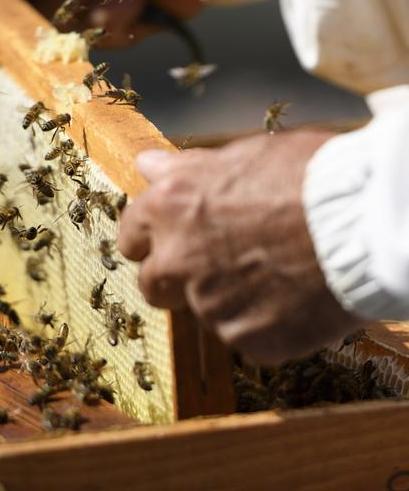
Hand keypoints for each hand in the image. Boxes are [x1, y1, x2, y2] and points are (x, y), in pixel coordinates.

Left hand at [117, 131, 361, 364]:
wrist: (363, 221)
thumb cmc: (307, 177)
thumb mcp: (242, 155)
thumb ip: (186, 168)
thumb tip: (147, 164)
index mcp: (169, 208)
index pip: (130, 236)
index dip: (147, 240)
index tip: (163, 244)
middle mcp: (177, 258)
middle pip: (153, 285)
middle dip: (175, 279)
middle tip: (214, 266)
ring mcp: (210, 304)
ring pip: (203, 311)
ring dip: (225, 299)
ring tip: (270, 275)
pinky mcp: (247, 339)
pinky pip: (244, 336)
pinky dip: (261, 324)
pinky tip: (290, 298)